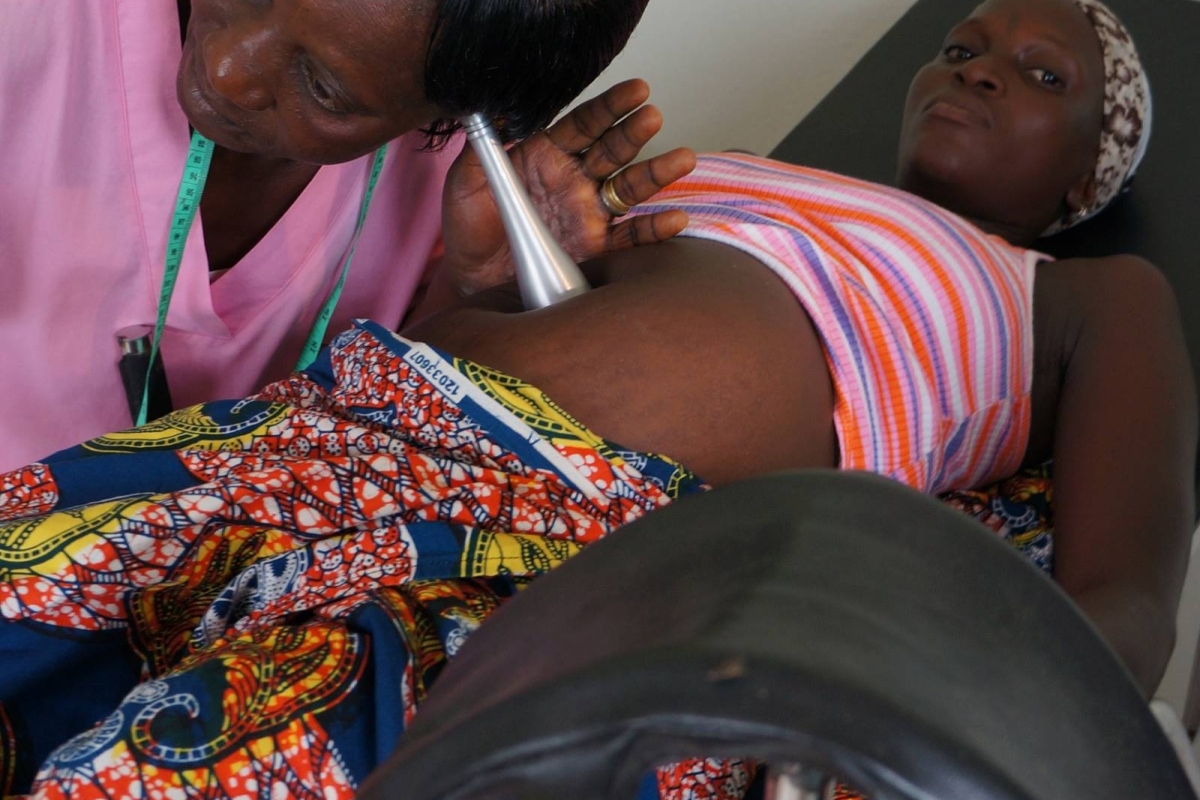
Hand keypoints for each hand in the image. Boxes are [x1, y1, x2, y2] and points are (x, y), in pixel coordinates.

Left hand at [441, 79, 696, 294]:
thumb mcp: (465, 183)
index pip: (583, 124)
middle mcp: (575, 180)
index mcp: (546, 156)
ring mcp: (589, 213)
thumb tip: (495, 109)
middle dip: (633, 133)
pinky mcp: (597, 248)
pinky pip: (630, 237)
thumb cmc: (468, 230)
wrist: (473, 281)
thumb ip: (483, 148)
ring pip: (629, 187)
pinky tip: (676, 218)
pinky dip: (655, 229)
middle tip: (652, 117)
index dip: (609, 107)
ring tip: (682, 158)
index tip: (637, 89)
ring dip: (656, 173)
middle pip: (612, 150)